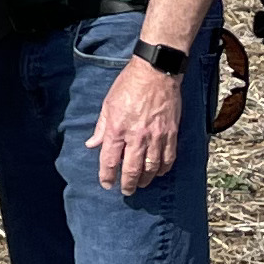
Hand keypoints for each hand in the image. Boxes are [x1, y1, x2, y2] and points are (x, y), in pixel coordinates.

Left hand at [91, 58, 182, 196]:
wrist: (156, 72)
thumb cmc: (129, 85)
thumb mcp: (108, 104)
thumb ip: (101, 128)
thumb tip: (92, 145)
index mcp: (117, 129)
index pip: (110, 160)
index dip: (107, 176)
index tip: (107, 184)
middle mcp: (136, 136)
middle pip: (132, 170)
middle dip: (128, 184)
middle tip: (126, 191)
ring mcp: (156, 136)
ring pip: (151, 168)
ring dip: (146, 180)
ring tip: (141, 184)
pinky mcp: (171, 133)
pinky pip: (168, 158)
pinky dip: (163, 168)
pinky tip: (159, 171)